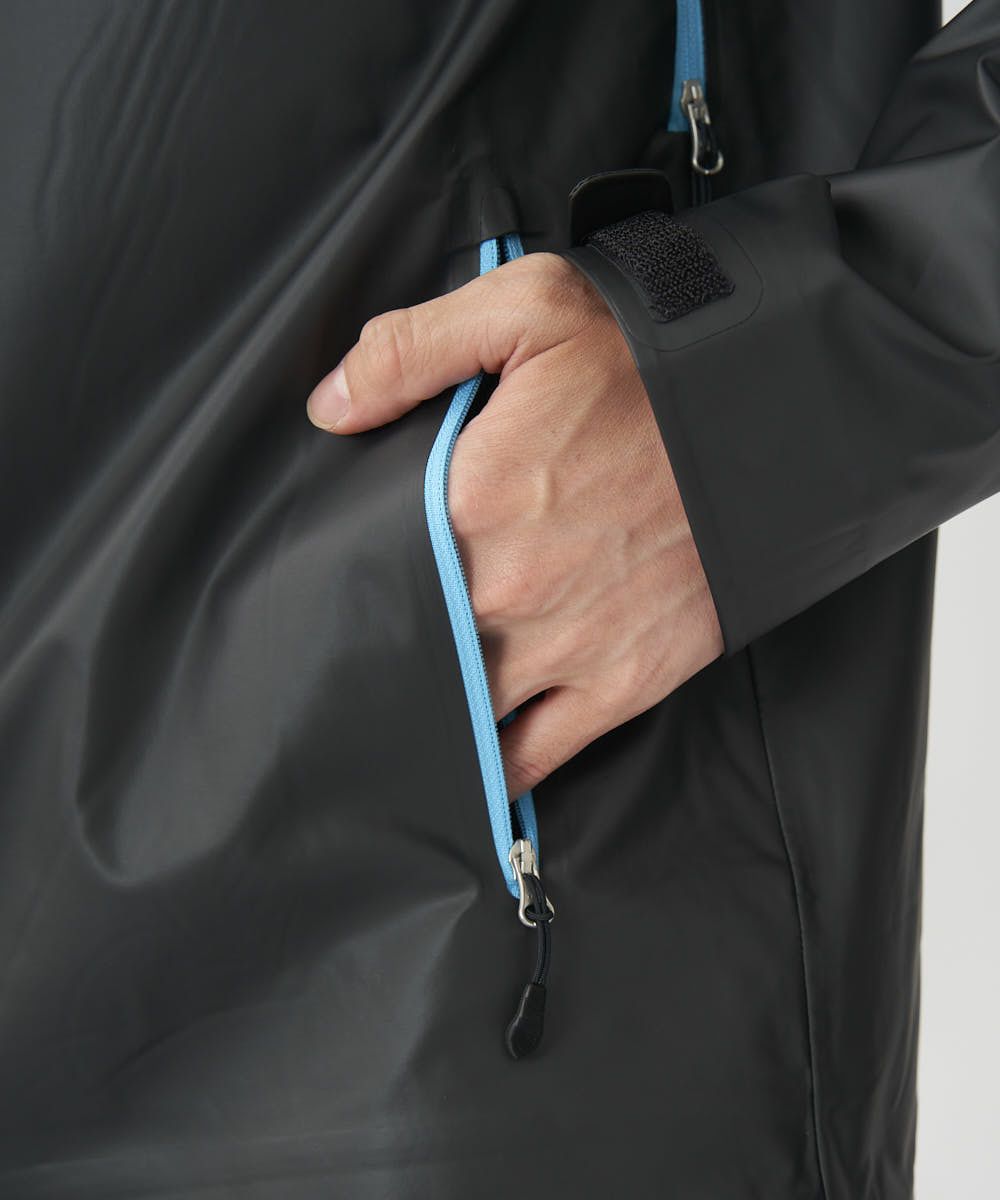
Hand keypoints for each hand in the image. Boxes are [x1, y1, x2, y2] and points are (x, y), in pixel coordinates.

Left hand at [306, 252, 722, 797]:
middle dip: (376, 652)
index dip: (342, 582)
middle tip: (340, 661)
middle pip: (410, 646)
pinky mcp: (623, 683)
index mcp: (474, 501)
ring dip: (425, 714)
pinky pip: (538, 754)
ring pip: (463, 710)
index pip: (372, 568)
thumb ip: (411, 350)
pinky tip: (463, 771)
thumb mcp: (527, 310)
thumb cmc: (653, 362)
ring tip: (388, 718)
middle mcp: (511, 592)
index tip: (320, 592)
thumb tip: (331, 408)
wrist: (780, 415)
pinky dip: (495, 771)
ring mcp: (568, 649)